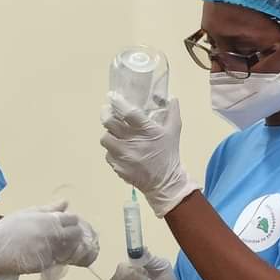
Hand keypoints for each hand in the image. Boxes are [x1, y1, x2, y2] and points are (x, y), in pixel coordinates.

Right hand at [0, 200, 99, 279]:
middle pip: (76, 235)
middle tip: (64, 235)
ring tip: (55, 245)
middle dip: (74, 234)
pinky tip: (47, 253)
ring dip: (67, 246)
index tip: (66, 223)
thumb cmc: (9, 228)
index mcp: (49, 220)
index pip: (73, 220)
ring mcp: (51, 251)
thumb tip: (65, 203)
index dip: (71, 221)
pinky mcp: (46, 264)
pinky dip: (57, 256)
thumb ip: (49, 209)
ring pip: (70, 248)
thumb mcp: (28, 213)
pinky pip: (58, 259)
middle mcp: (53, 236)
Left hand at [100, 94, 199, 216]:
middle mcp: (132, 142)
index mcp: (146, 131)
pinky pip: (108, 154)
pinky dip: (112, 150)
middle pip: (109, 123)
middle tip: (107, 112)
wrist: (164, 182)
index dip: (117, 102)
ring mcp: (123, 156)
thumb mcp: (174, 131)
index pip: (128, 112)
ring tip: (115, 134)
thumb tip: (172, 97)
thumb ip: (172, 112)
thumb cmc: (168, 154)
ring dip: (109, 135)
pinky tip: (120, 150)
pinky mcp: (117, 167)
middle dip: (106, 115)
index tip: (112, 97)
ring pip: (105, 139)